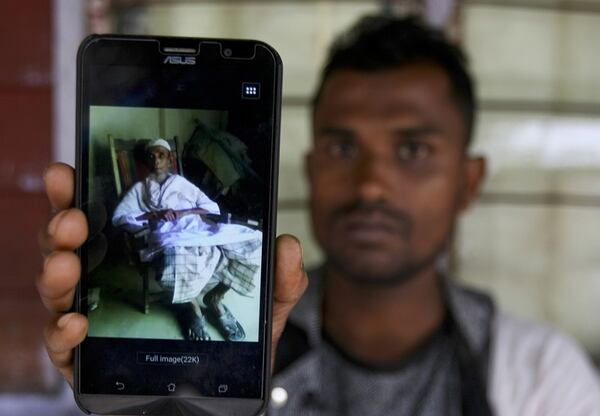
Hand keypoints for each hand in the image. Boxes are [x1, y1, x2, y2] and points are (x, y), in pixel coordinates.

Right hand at [36, 163, 307, 385]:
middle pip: (70, 245)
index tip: (70, 171)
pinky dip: (61, 331)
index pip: (105, 217)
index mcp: (141, 257)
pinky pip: (60, 343)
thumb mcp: (261, 310)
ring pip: (57, 289)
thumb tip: (286, 244)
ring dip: (55, 272)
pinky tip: (76, 323)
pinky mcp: (85, 362)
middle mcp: (109, 282)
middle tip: (73, 218)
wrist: (211, 402)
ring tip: (67, 263)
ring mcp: (94, 319)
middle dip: (62, 224)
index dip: (81, 192)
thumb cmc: (226, 347)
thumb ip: (279, 280)